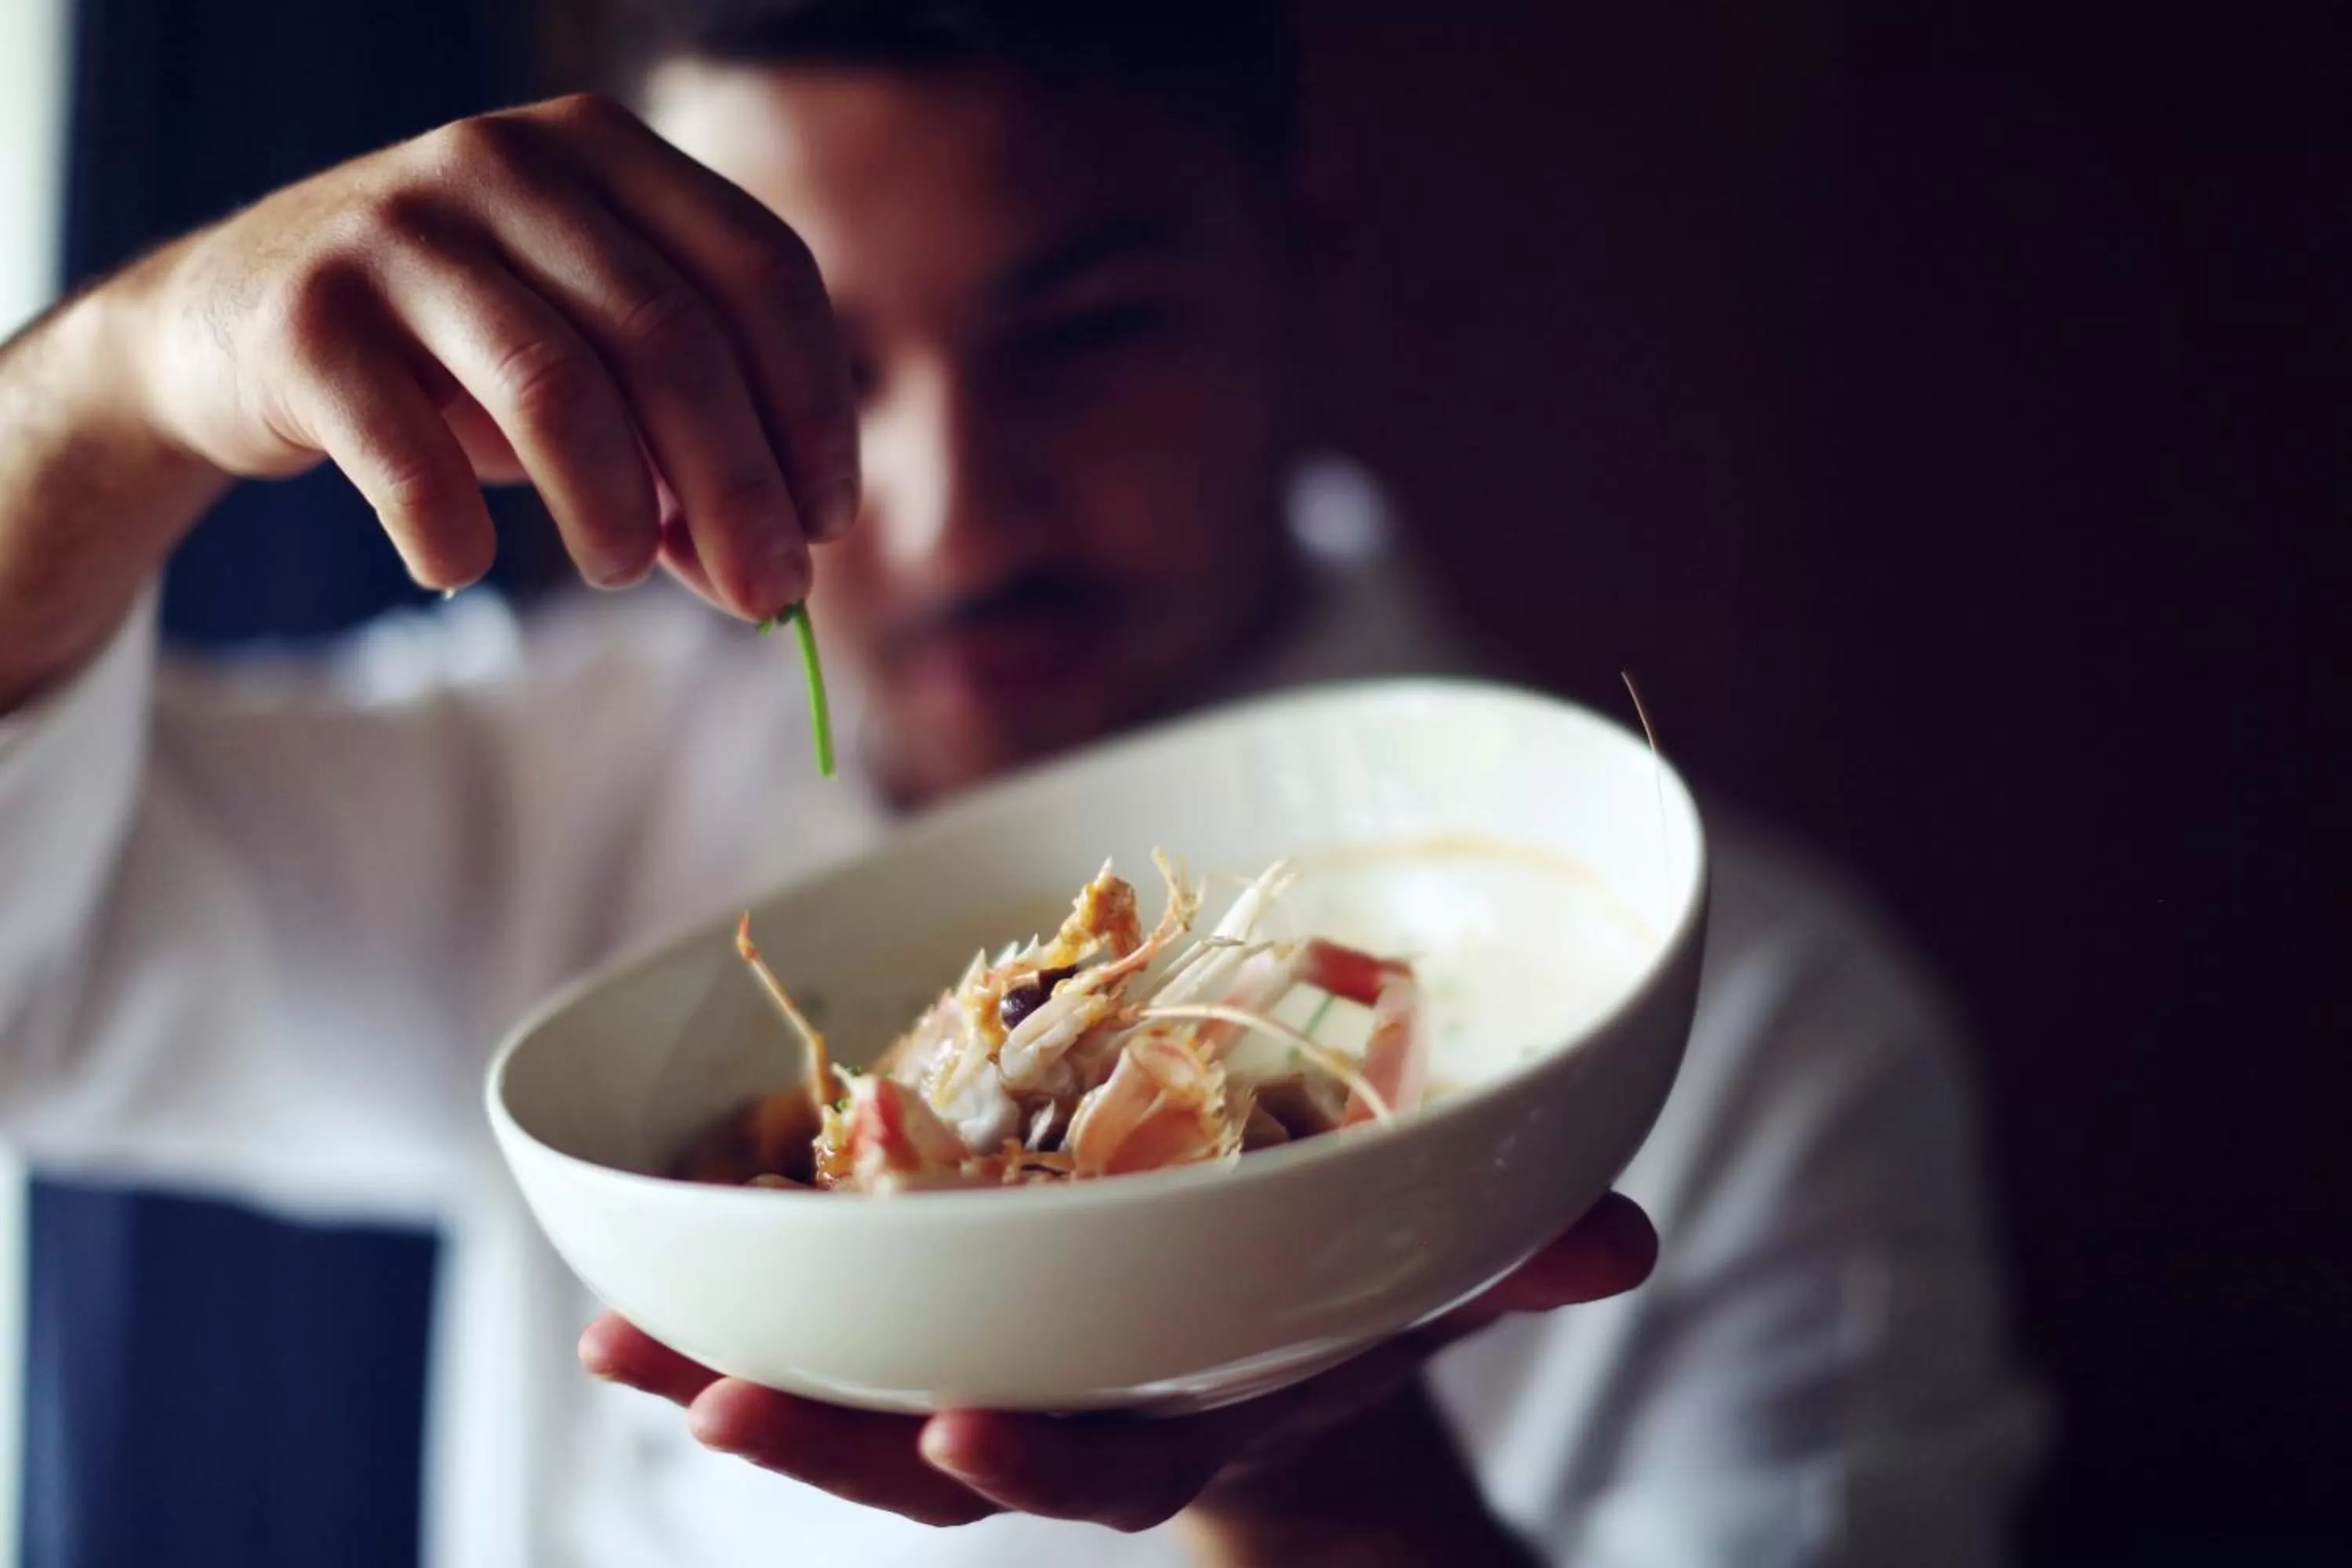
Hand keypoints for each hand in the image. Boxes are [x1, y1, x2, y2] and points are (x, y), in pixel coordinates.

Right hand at [122, 93, 857, 618]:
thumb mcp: (593, 373)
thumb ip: (692, 455)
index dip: (813, 409)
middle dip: (739, 489)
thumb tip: (778, 579)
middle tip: (766, 596)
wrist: (232, 322)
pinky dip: (453, 533)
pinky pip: (411, 453)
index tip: (829, 523)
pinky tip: (459, 568)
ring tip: (622, 572)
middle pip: (672, 338)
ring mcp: (397, 226)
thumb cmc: (460, 356)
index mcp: (607, 152)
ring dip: (617, 512)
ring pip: (559, 388)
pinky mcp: (304, 314)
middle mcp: (507, 161)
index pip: (762, 271)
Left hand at [580, 1192, 1655, 1556]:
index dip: (1040, 1460)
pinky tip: (620, 1262)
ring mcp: (991, 1357)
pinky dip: (726, 1291)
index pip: (1104, 1466)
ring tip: (613, 1344)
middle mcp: (1069, 1405)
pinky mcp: (934, 1294)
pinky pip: (824, 1304)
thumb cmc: (1348, 1291)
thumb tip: (1624, 1234)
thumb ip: (1514, 1258)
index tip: (971, 1434)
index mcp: (1180, 1411)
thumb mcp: (1431, 1275)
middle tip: (705, 1405)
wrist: (1264, 1318)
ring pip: (854, 1391)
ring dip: (732, 1370)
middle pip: (933, 1450)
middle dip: (825, 1437)